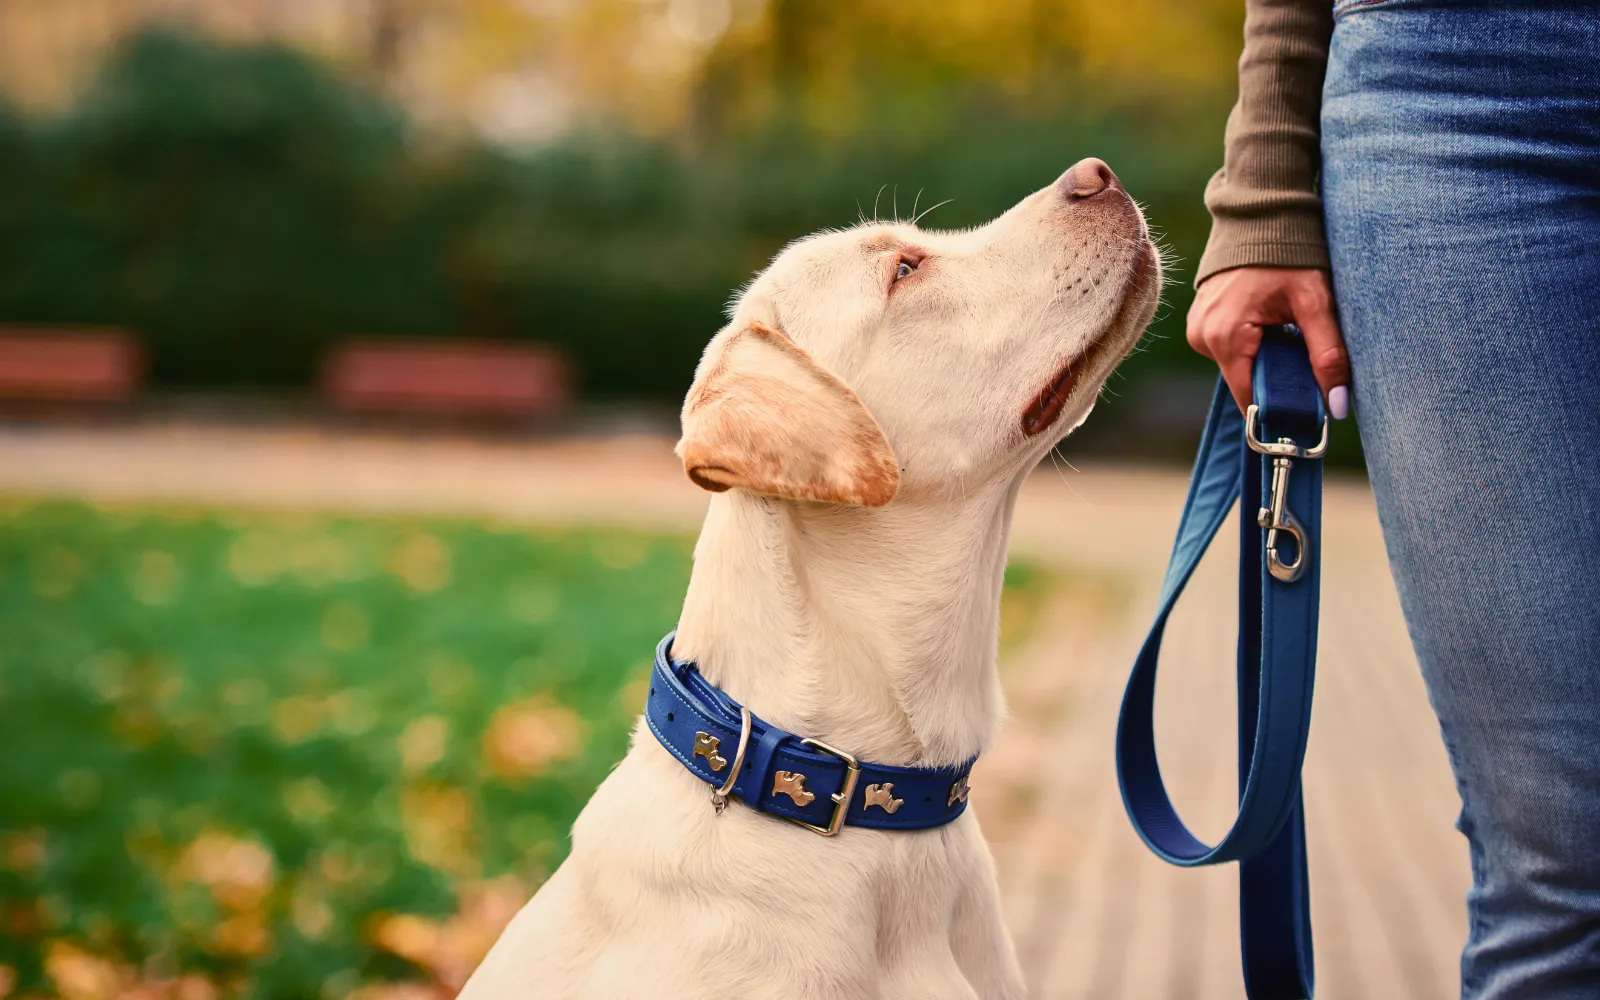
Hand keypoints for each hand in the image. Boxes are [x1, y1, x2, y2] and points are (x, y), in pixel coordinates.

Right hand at [1186, 267, 1350, 418]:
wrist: (1260, 216)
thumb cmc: (1288, 255)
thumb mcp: (1314, 302)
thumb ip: (1327, 353)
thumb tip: (1337, 403)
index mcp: (1225, 336)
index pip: (1249, 397)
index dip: (1279, 410)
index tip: (1307, 413)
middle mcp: (1202, 337)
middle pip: (1245, 381)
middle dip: (1277, 378)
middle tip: (1308, 360)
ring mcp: (1198, 330)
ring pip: (1239, 366)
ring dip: (1266, 360)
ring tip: (1287, 333)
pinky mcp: (1200, 323)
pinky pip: (1230, 349)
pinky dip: (1253, 346)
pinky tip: (1270, 325)